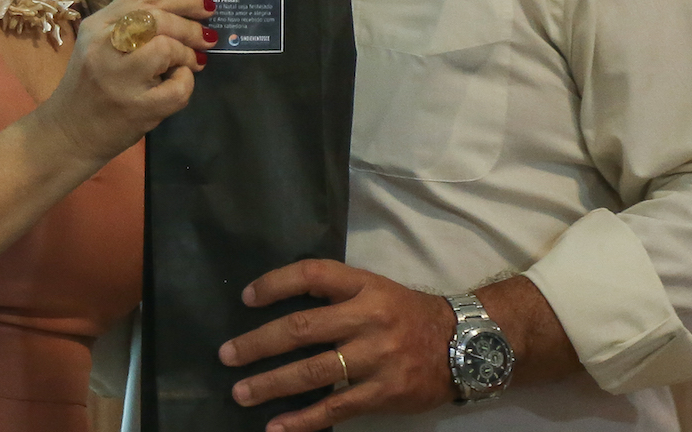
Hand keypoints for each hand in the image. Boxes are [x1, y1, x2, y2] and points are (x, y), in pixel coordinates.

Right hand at [40, 0, 216, 163]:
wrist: (68, 134)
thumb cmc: (90, 86)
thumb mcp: (101, 45)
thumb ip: (133, 27)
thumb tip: (186, 15)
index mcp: (96, 26)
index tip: (203, 6)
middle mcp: (103, 47)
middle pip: (157, 19)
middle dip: (190, 27)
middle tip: (205, 38)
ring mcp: (118, 79)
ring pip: (165, 48)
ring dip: (187, 53)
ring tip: (191, 63)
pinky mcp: (136, 109)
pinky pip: (176, 88)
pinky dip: (186, 82)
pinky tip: (179, 83)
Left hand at [218, 259, 455, 431]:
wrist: (464, 344)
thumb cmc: (407, 314)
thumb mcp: (376, 288)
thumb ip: (336, 292)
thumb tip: (280, 302)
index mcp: (364, 286)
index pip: (312, 274)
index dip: (276, 283)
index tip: (246, 298)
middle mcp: (368, 317)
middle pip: (303, 327)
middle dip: (259, 342)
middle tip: (227, 355)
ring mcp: (376, 357)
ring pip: (313, 371)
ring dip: (271, 383)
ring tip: (241, 393)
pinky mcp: (383, 392)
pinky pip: (335, 407)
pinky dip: (303, 420)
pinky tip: (277, 427)